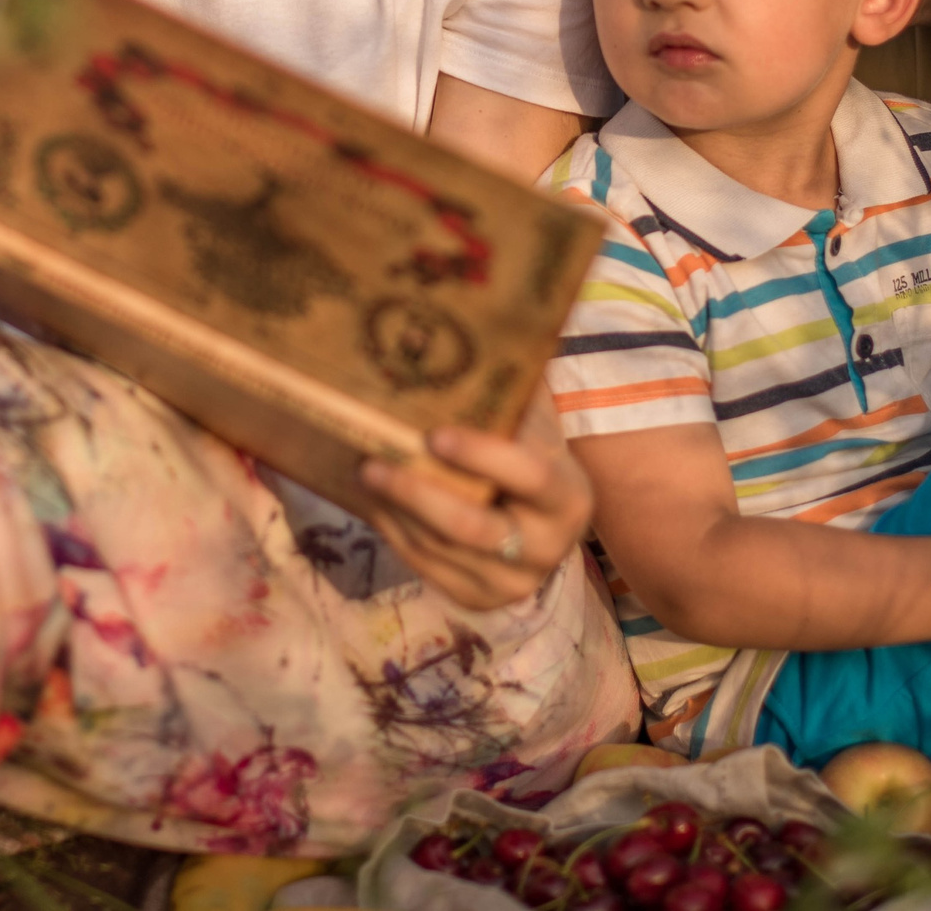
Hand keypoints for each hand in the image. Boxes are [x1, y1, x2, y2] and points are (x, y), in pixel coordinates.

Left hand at [359, 391, 593, 610]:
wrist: (546, 524)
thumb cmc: (533, 456)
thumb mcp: (535, 425)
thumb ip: (514, 388)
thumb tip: (476, 331)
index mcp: (569, 498)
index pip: (530, 477)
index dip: (483, 456)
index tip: (434, 434)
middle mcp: (546, 548)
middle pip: (471, 527)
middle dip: (415, 493)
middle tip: (371, 461)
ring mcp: (511, 582)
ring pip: (439, 548)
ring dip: (394, 510)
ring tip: (361, 472)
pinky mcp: (477, 598)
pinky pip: (425, 567)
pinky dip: (395, 532)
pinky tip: (374, 502)